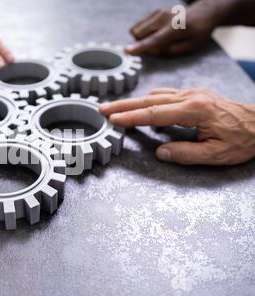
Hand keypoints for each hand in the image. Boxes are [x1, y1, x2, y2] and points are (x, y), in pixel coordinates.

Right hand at [100, 88, 254, 164]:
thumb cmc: (243, 140)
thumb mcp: (216, 154)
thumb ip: (186, 154)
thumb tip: (160, 153)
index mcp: (195, 111)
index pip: (154, 114)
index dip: (131, 118)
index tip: (113, 120)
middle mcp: (191, 97)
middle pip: (149, 100)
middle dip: (123, 105)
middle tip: (102, 108)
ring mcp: (192, 93)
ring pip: (155, 95)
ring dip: (133, 102)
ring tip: (116, 109)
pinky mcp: (194, 94)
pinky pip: (166, 94)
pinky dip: (149, 100)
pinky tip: (143, 106)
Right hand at [126, 1, 221, 55]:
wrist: (204, 12)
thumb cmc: (199, 33)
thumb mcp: (192, 46)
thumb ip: (172, 51)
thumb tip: (152, 51)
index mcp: (177, 28)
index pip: (155, 40)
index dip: (141, 47)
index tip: (127, 51)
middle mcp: (165, 18)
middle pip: (140, 35)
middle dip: (142, 44)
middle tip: (156, 47)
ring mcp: (159, 13)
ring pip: (137, 29)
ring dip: (142, 38)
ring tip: (157, 39)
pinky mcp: (156, 12)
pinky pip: (140, 25)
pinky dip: (144, 32)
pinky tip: (157, 32)